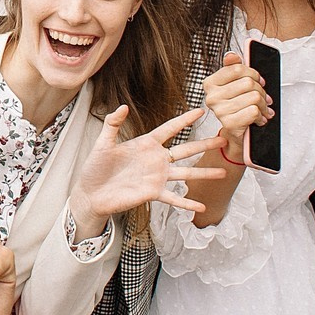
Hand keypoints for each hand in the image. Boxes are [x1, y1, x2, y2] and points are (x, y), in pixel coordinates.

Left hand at [71, 105, 223, 221]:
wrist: (90, 193)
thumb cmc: (95, 167)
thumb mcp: (103, 143)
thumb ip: (112, 124)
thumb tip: (123, 106)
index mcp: (145, 144)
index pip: (170, 129)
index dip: (185, 120)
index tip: (201, 111)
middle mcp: (155, 160)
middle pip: (186, 150)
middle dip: (205, 144)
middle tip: (224, 139)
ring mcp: (157, 177)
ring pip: (186, 174)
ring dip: (205, 173)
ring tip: (223, 172)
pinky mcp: (153, 194)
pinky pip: (174, 198)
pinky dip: (187, 204)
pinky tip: (201, 208)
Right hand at [200, 49, 272, 156]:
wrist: (235, 135)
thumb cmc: (237, 108)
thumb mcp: (235, 85)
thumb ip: (232, 68)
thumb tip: (230, 55)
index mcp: (210, 83)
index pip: (237, 68)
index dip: (253, 73)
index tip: (258, 81)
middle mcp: (211, 96)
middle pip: (249, 82)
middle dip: (261, 91)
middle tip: (262, 98)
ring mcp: (219, 110)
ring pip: (254, 97)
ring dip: (264, 105)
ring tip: (262, 110)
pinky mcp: (229, 123)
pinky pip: (254, 111)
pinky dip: (261, 116)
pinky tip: (258, 119)